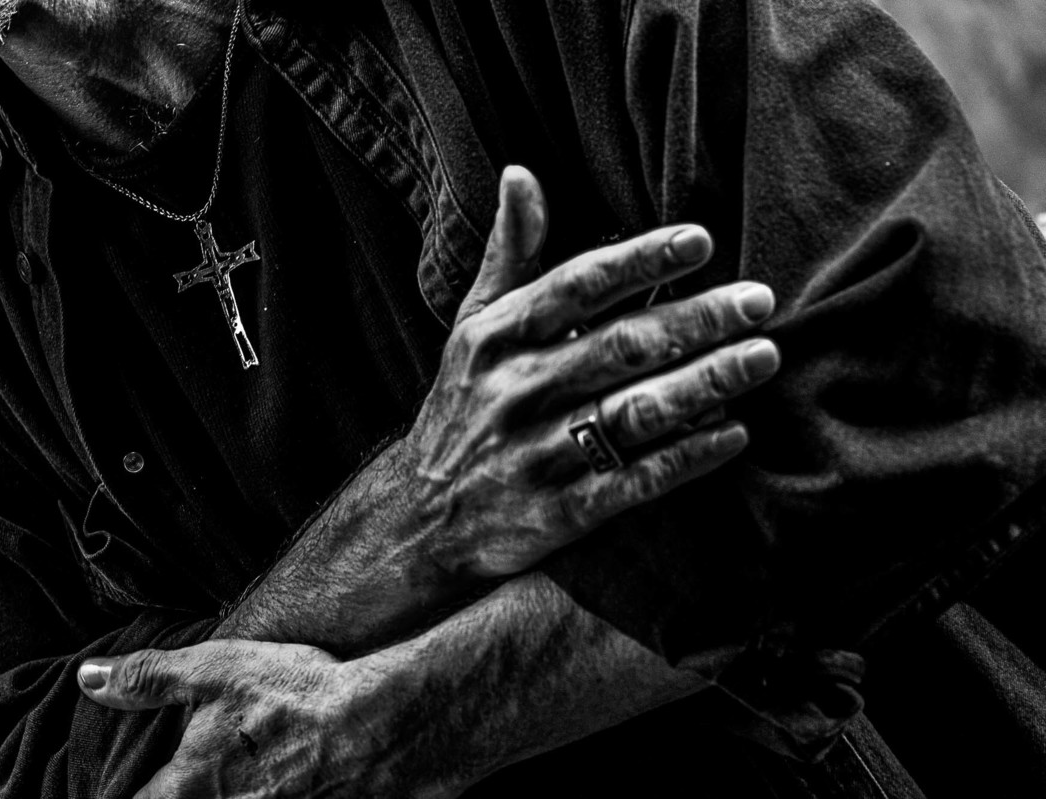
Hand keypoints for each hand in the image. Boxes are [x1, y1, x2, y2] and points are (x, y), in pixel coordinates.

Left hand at [77, 642, 432, 798]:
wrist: (381, 729)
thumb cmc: (294, 698)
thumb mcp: (215, 670)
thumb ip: (148, 679)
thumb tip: (88, 678)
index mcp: (187, 791)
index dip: (124, 791)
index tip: (124, 783)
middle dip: (176, 790)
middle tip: (188, 772)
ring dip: (231, 792)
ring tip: (241, 776)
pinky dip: (272, 797)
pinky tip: (278, 782)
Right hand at [217, 166, 779, 653]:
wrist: (423, 518)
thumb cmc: (464, 404)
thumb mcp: (472, 327)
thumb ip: (508, 256)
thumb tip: (519, 172)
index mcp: (497, 338)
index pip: (576, 288)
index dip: (639, 262)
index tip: (700, 241)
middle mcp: (516, 391)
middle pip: (616, 348)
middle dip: (692, 321)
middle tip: (758, 301)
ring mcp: (536, 454)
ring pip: (631, 414)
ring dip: (702, 385)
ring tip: (761, 358)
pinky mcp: (559, 512)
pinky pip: (631, 482)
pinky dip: (684, 459)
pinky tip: (733, 435)